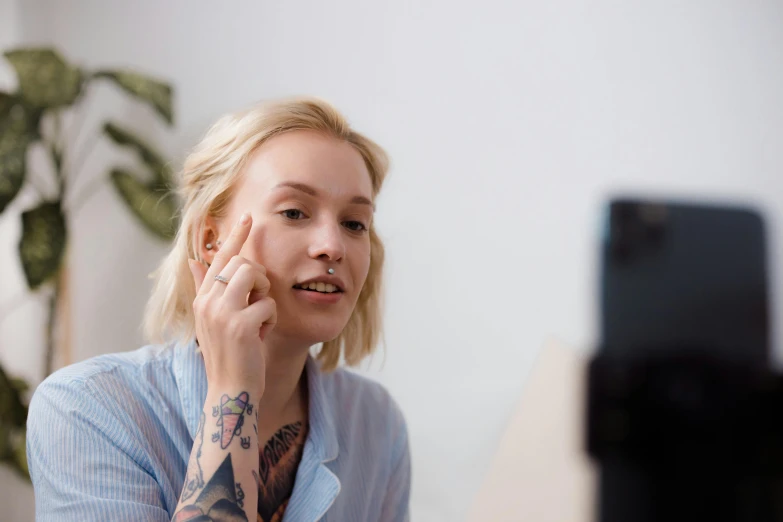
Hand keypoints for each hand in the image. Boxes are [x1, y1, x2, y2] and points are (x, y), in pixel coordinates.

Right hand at [187, 212, 275, 399]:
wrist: (230, 390)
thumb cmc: (228, 354)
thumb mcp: (213, 320)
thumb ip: (205, 289)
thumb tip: (194, 259)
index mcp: (202, 299)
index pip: (219, 258)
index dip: (235, 236)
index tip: (248, 217)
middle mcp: (207, 302)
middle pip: (241, 263)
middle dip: (259, 278)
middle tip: (258, 302)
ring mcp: (222, 313)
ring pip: (253, 276)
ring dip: (264, 296)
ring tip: (258, 318)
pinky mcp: (241, 325)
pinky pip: (268, 304)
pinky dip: (270, 320)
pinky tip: (261, 336)